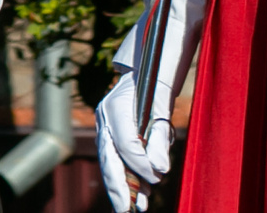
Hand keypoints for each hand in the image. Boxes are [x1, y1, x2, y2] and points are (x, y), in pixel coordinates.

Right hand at [95, 74, 171, 211]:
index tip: (157, 179)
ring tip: (137, 207)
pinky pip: (115, 159)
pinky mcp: (110, 132)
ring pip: (110, 161)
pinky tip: (141, 194)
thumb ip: (160, 138)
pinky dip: (128, 176)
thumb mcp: (162, 108)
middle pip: (108, 157)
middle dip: (118, 186)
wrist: (147, 68)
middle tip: (127, 209)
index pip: (125, 143)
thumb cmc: (157, 85)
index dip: (139, 164)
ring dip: (123, 186)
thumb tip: (160, 170)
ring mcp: (104, 125)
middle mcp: (104, 117)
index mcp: (115, 106)